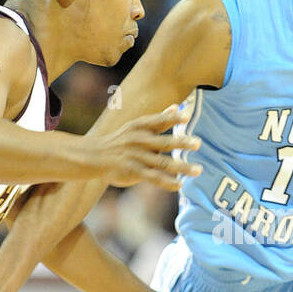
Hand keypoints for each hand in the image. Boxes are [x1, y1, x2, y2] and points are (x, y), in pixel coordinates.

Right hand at [84, 105, 202, 189]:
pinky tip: (180, 184)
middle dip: (181, 142)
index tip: (187, 116)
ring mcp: (137, 157)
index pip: (159, 121)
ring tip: (198, 170)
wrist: (93, 156)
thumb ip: (158, 119)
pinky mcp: (133, 171)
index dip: (173, 118)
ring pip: (163, 163)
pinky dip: (168, 182)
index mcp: (140, 126)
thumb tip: (177, 107)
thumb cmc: (120, 139)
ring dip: (182, 167)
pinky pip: (154, 177)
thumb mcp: (136, 125)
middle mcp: (139, 140)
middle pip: (164, 142)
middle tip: (198, 143)